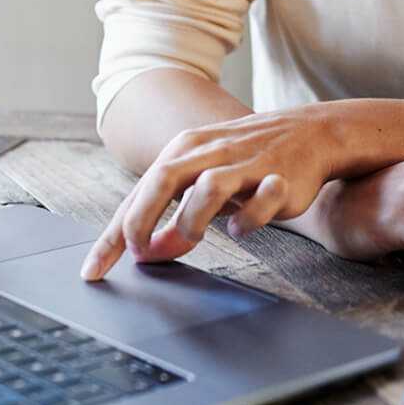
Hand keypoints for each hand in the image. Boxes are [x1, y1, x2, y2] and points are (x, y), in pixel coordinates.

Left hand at [80, 107, 339, 278]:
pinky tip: (241, 228)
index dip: (113, 235)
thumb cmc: (248, 162)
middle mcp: (209, 151)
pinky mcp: (277, 177)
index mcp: (184, 149)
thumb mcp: (206, 183)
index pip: (138, 193)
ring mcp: (244, 162)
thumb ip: (176, 216)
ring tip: (191, 239)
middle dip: (140, 222)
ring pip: (206, 188)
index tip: (93, 271)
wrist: (311, 133)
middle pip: (162, 180)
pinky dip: (245, 222)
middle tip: (139, 256)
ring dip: (191, 222)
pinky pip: (257, 204)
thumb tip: (150, 253)